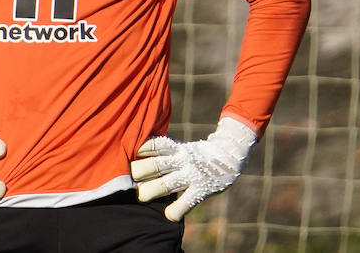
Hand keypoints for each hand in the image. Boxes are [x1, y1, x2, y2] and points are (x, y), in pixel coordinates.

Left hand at [129, 116, 257, 219]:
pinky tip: (168, 214)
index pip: (155, 145)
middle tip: (128, 178)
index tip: (129, 155)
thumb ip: (167, 153)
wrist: (231, 155)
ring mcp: (192, 175)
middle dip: (140, 171)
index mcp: (177, 148)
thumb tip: (140, 158)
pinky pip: (186, 202)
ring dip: (152, 190)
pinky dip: (176, 210)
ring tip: (141, 196)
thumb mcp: (184, 148)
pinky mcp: (201, 190)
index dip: (141, 149)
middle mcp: (182, 160)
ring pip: (167, 183)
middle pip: (156, 164)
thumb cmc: (200, 154)